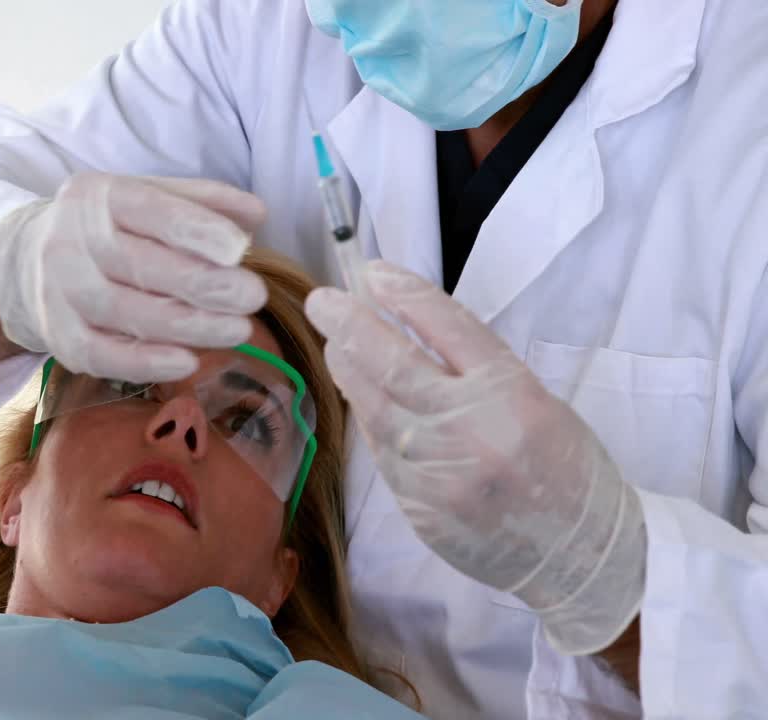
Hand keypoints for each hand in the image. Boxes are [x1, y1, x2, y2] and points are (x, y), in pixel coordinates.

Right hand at [0, 173, 267, 381]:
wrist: (29, 259)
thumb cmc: (109, 228)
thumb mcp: (149, 199)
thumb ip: (202, 203)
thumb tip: (257, 215)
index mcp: (97, 195)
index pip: (150, 209)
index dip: (196, 230)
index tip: (240, 250)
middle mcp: (69, 240)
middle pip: (139, 264)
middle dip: (203, 284)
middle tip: (252, 297)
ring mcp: (57, 291)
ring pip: (124, 312)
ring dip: (187, 326)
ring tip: (237, 331)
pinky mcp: (57, 336)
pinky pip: (101, 355)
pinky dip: (145, 363)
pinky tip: (188, 362)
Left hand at [305, 260, 645, 654]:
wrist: (581, 554)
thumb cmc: (564, 468)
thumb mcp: (536, 401)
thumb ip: (474, 369)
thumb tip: (407, 329)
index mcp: (512, 392)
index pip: (446, 326)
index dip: (405, 294)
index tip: (373, 272)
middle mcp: (471, 429)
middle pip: (394, 363)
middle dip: (351, 325)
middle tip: (323, 302)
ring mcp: (440, 473)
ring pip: (376, 409)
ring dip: (349, 371)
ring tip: (336, 345)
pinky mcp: (420, 508)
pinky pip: (384, 454)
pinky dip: (371, 421)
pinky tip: (364, 400)